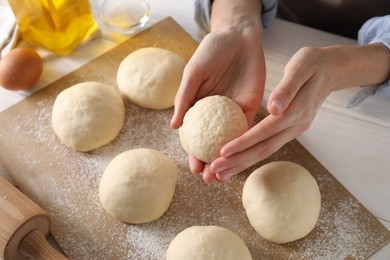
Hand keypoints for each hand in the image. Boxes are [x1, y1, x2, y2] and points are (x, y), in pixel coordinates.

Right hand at [170, 23, 265, 183]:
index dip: (193, 153)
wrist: (238, 36)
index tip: (193, 169)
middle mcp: (215, 114)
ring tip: (225, 177)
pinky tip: (242, 158)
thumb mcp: (194, 73)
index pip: (195, 136)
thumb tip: (174, 126)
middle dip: (211, 164)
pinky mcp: (250, 107)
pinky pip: (247, 128)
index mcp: (198, 107)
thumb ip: (185, 98)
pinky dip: (245, 143)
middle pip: (212, 144)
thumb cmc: (211, 51)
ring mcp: (232, 112)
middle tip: (210, 180)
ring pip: (230, 142)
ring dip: (228, 160)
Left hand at [211, 47, 340, 181]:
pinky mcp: (289, 130)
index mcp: (296, 112)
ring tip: (220, 173)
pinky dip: (250, 155)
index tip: (223, 152)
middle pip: (263, 149)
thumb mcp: (301, 66)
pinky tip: (235, 159)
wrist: (331, 70)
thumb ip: (287, 88)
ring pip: (265, 151)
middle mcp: (295, 126)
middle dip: (238, 161)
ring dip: (242, 163)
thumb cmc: (314, 63)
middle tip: (215, 171)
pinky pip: (267, 146)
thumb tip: (273, 108)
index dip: (243, 143)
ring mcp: (294, 130)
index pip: (264, 132)